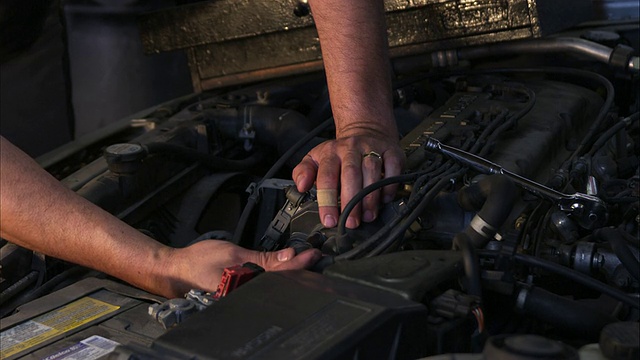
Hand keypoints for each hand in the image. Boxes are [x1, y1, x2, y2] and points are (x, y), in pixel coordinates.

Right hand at [164, 240, 320, 297]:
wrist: (176, 270)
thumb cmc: (197, 262)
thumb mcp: (233, 254)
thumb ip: (262, 258)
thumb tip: (287, 256)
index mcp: (246, 287)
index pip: (281, 276)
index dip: (299, 265)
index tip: (312, 255)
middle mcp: (245, 294)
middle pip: (280, 282)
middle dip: (299, 269)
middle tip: (314, 256)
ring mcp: (242, 294)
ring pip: (273, 284)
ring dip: (289, 272)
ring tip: (304, 260)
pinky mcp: (239, 291)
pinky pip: (262, 284)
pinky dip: (275, 275)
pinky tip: (283, 268)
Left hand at [292, 133, 403, 228]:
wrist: (366, 131)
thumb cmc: (340, 152)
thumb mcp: (316, 158)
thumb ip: (303, 171)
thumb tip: (300, 185)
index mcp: (331, 152)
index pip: (327, 176)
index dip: (328, 200)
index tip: (329, 219)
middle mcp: (351, 148)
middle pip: (351, 174)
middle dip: (351, 201)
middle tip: (350, 222)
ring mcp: (372, 148)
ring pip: (372, 171)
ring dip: (370, 197)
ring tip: (368, 216)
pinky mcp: (391, 151)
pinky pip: (392, 167)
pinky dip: (390, 185)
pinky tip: (385, 199)